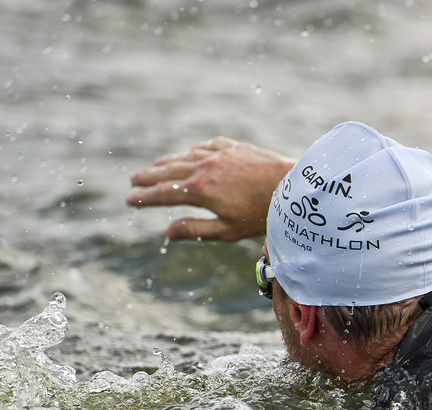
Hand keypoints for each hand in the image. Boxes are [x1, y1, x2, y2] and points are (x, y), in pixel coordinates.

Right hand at [128, 137, 296, 241]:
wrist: (292, 189)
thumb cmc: (262, 214)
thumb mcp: (227, 230)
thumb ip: (195, 230)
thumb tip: (168, 232)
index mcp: (200, 190)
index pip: (164, 193)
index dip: (144, 197)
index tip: (130, 200)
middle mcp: (206, 167)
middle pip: (169, 171)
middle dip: (149, 177)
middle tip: (133, 181)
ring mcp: (221, 154)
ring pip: (187, 156)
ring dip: (169, 162)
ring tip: (155, 166)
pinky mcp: (236, 148)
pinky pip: (208, 146)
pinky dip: (195, 150)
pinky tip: (191, 152)